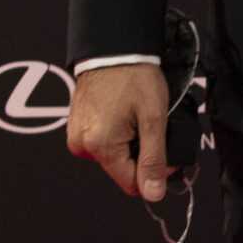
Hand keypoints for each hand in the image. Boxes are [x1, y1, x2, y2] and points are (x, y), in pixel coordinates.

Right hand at [67, 63, 173, 201]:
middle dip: (141, 153)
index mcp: (100, 146)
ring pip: (113, 156)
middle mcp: (82, 145)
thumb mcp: (154, 119)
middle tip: (151, 126)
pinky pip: (102, 142)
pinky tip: (122, 113)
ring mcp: (77, 135)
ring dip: (129, 143)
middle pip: (121, 169)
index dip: (154, 171)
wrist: (114, 48)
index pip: (131, 183)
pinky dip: (116, 133)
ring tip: (135, 116)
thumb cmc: (135, 78)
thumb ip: (153, 159)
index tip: (165, 148)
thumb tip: (153, 194)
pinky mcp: (77, 125)